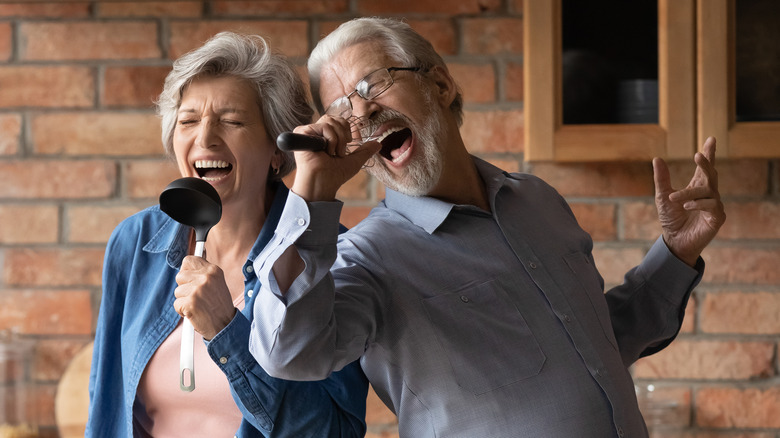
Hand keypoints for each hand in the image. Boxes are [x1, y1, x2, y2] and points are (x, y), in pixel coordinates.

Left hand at [174, 256, 236, 339]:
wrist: (225, 325)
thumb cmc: (219, 305)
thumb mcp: (216, 283)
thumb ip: (202, 273)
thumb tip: (185, 266)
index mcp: (213, 270)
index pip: (188, 261)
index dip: (186, 271)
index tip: (190, 279)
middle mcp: (206, 278)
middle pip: (180, 276)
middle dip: (184, 287)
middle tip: (196, 296)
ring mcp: (198, 290)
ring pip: (177, 291)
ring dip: (184, 300)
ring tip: (197, 305)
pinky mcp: (191, 303)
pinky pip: (176, 304)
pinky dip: (182, 311)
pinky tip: (194, 312)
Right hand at [290, 115, 380, 201]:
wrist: (323, 183)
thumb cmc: (334, 175)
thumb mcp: (354, 161)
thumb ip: (365, 150)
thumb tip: (378, 143)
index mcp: (325, 136)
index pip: (339, 120)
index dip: (346, 130)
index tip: (347, 145)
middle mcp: (316, 132)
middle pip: (335, 118)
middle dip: (344, 135)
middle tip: (341, 152)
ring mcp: (308, 132)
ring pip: (330, 121)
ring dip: (338, 140)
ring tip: (333, 154)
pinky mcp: (301, 133)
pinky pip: (323, 126)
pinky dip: (330, 140)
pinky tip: (326, 152)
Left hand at [653, 136, 725, 265]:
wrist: (674, 241)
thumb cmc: (671, 219)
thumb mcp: (663, 196)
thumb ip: (662, 179)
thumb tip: (657, 158)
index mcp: (696, 187)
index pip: (704, 168)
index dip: (708, 154)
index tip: (711, 139)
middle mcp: (708, 194)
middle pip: (711, 174)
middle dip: (706, 163)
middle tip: (697, 155)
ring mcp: (714, 205)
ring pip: (707, 191)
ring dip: (690, 193)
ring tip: (675, 199)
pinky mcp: (717, 218)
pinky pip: (712, 206)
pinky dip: (699, 204)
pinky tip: (687, 206)